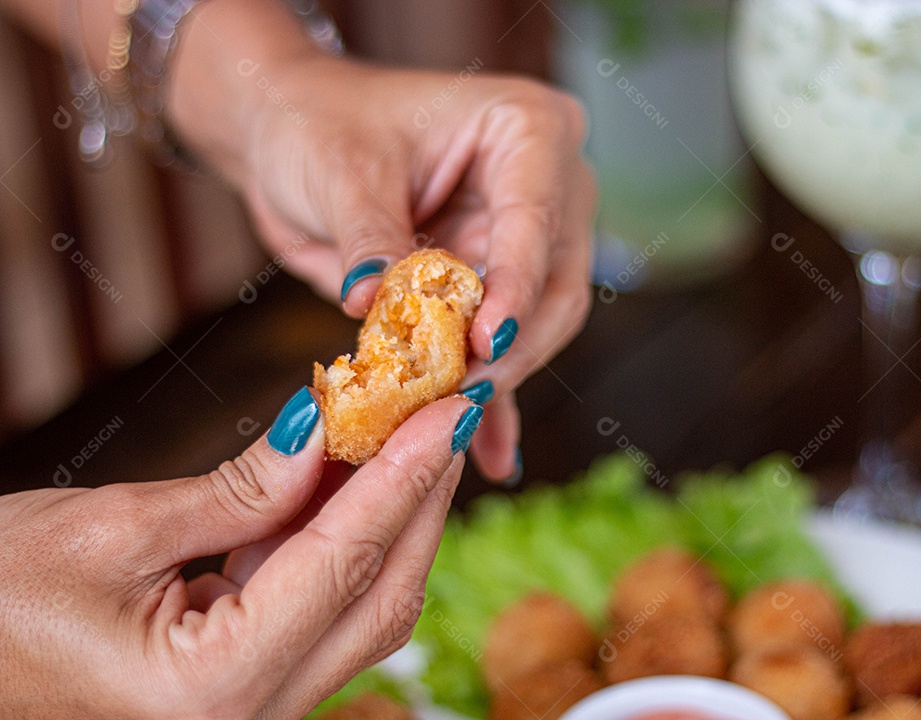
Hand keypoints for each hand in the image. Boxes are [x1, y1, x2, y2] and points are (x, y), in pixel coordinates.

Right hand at [0, 389, 479, 718]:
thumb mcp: (113, 531)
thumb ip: (243, 490)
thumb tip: (330, 431)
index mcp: (214, 688)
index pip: (345, 561)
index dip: (406, 474)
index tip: (451, 406)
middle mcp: (251, 718)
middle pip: (381, 594)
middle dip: (422, 496)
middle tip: (449, 410)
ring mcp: (255, 711)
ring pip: (365, 605)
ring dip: (394, 515)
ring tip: (414, 431)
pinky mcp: (248, 686)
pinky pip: (325, 609)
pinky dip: (348, 541)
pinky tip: (358, 478)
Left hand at [168, 3, 595, 483]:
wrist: (292, 137)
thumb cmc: (320, 127)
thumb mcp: (340, 175)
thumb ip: (371, 243)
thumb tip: (378, 308)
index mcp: (526, 129)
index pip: (534, 222)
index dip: (512, 290)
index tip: (481, 347)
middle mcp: (546, 183)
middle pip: (554, 285)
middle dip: (507, 348)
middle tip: (457, 399)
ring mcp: (528, 238)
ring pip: (539, 326)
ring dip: (495, 376)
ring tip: (447, 426)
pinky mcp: (498, 283)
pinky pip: (506, 347)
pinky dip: (493, 397)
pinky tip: (491, 454)